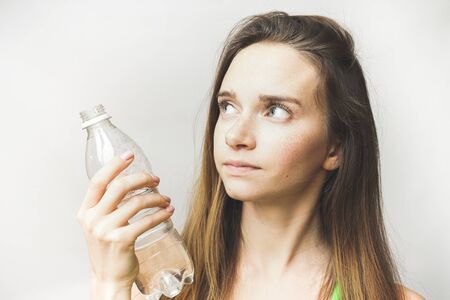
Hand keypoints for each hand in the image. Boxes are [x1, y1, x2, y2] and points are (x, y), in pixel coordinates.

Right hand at [77, 151, 173, 288]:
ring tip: (165, 199)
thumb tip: (131, 181)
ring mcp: (105, 231)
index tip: (130, 155)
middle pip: (120, 187)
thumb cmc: (108, 248)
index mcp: (85, 211)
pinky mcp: (121, 241)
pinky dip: (160, 214)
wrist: (108, 277)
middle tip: (156, 179)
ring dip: (156, 198)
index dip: (114, 165)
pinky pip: (146, 221)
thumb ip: (107, 204)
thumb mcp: (99, 224)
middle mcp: (92, 219)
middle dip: (142, 178)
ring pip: (136, 202)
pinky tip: (168, 211)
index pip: (98, 181)